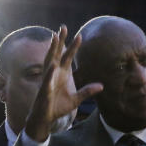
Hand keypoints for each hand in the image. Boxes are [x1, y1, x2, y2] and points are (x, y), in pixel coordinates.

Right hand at [25, 26, 101, 141]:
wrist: (46, 118)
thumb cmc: (58, 107)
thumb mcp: (76, 99)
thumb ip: (87, 91)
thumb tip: (102, 86)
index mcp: (61, 74)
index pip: (68, 57)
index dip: (73, 47)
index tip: (79, 35)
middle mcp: (54, 74)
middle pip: (57, 54)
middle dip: (60, 41)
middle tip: (63, 27)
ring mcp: (48, 80)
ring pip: (49, 61)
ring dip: (52, 50)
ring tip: (55, 38)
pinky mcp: (44, 90)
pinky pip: (47, 80)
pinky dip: (50, 73)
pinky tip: (53, 65)